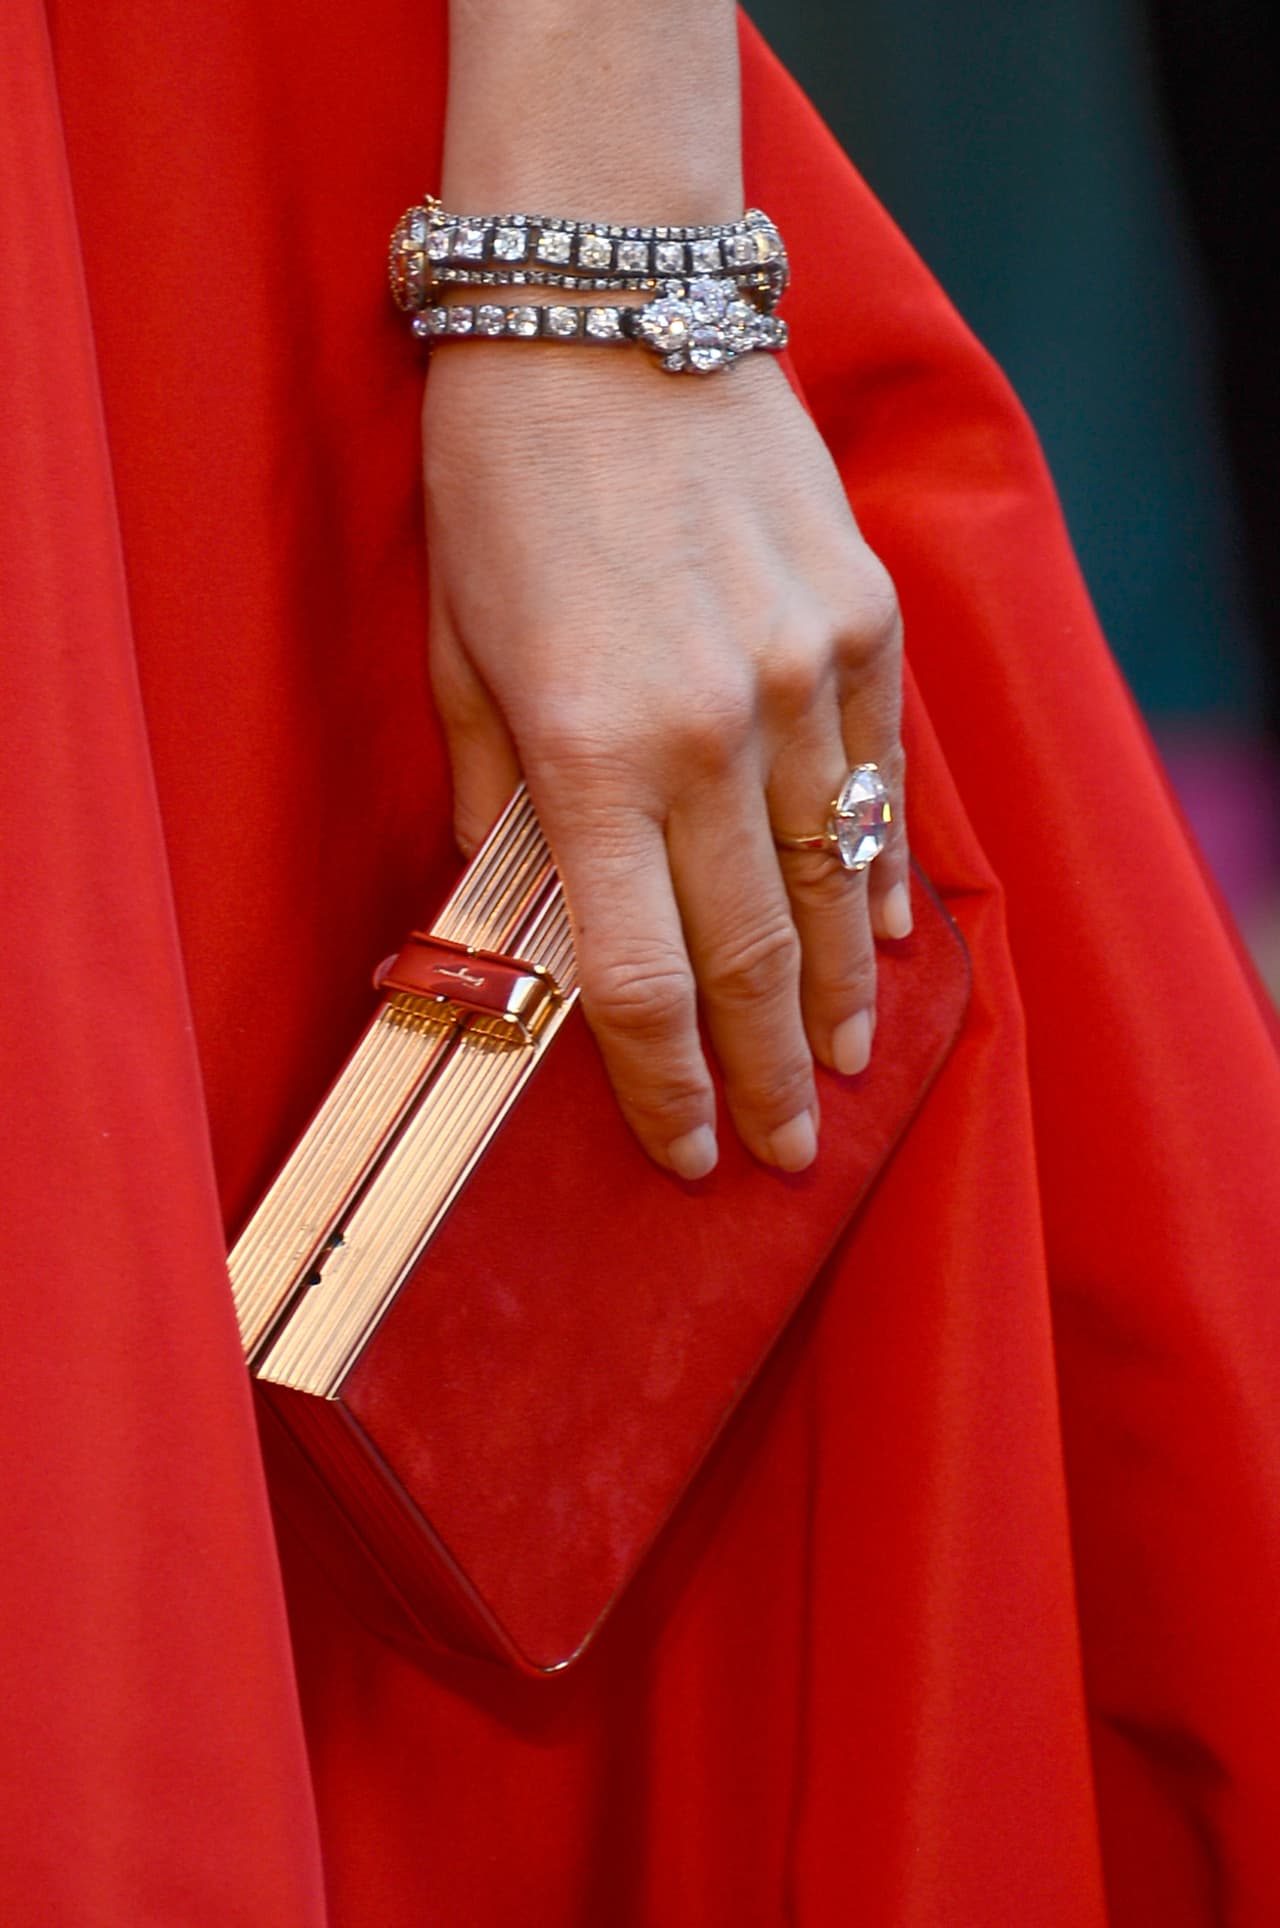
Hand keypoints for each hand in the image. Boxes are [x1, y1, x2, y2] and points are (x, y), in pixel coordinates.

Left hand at [422, 347, 909, 1177]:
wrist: (604, 310)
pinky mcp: (863, 619)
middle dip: (767, 1074)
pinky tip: (880, 937)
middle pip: (751, 956)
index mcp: (590, 755)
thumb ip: (499, 809)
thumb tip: (524, 933)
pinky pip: (882, 778)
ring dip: (835, 993)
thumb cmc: (500, 486)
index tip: (690, 1152)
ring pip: (832, 883)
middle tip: (789, 1149)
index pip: (640, 978)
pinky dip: (879, 873)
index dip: (664, 1087)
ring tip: (842, 1064)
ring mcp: (805, 675)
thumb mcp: (458, 656)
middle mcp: (712, 733)